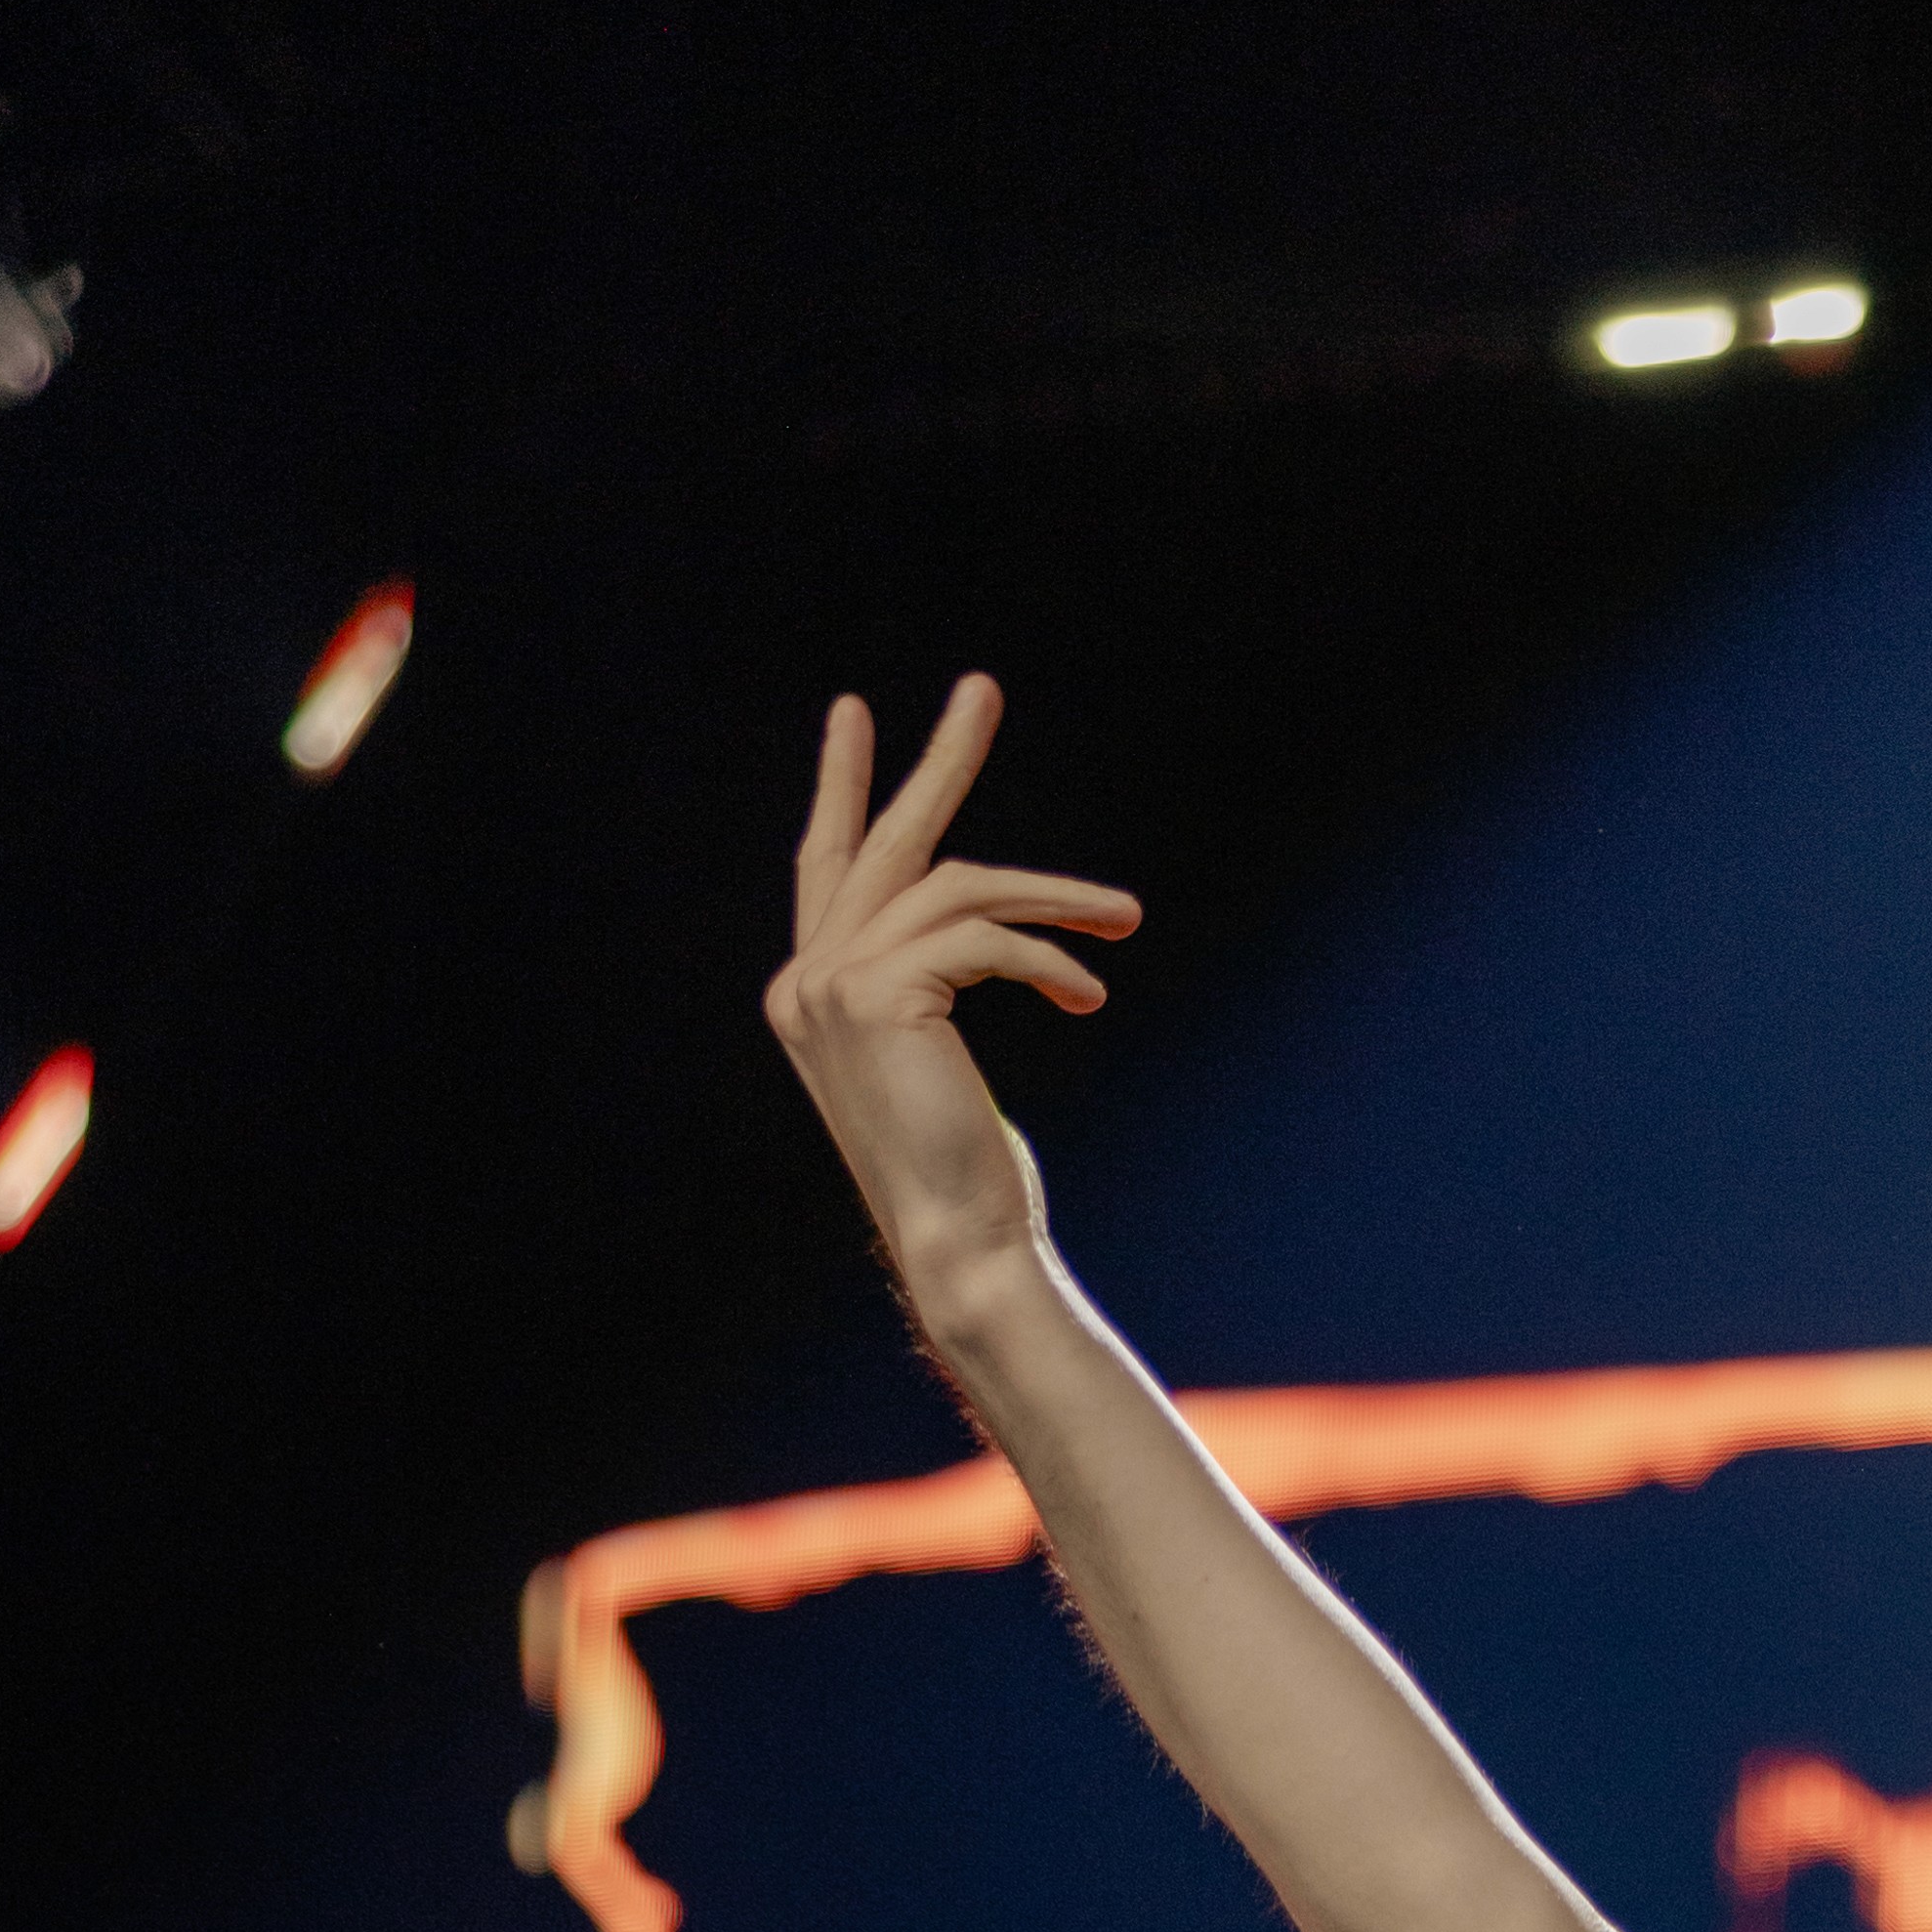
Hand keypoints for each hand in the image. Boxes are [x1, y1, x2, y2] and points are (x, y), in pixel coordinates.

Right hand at [768, 676, 1139, 1334]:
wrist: (958, 1244)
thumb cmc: (967, 1178)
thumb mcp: (938, 1063)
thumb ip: (930, 985)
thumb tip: (982, 929)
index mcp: (811, 997)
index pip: (828, 870)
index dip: (841, 789)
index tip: (853, 714)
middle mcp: (807, 982)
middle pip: (881, 844)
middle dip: (938, 762)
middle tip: (981, 688)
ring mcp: (833, 984)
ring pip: (957, 889)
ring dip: (1054, 896)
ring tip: (1125, 915)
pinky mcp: (879, 992)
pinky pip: (985, 938)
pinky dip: (1048, 958)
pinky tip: (1088, 996)